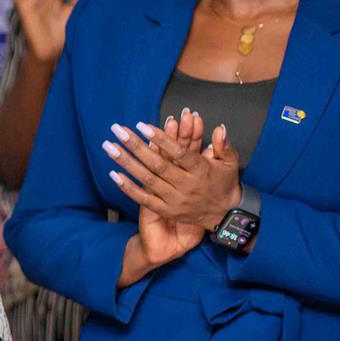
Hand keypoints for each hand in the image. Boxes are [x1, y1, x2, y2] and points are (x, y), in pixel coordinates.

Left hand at [104, 109, 243, 231]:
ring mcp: (174, 199)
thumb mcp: (230, 163)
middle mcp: (186, 185)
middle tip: (118, 130)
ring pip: (147, 180)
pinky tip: (114, 174)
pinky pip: (144, 199)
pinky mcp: (166, 210)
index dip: (161, 139)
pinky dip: (128, 188)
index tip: (143, 126)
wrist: (224, 215)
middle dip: (135, 146)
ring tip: (110, 147)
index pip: (179, 153)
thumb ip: (223, 145)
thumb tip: (220, 128)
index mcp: (200, 170)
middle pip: (157, 164)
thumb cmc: (224, 184)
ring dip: (126, 162)